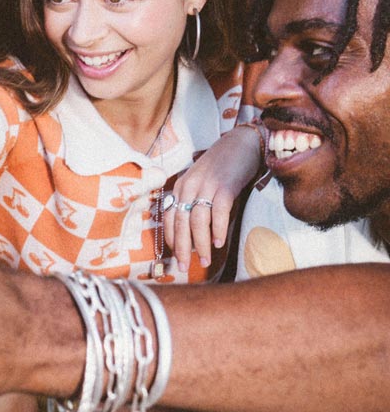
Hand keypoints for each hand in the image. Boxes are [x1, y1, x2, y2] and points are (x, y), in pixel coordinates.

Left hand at [165, 123, 263, 271]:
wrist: (242, 143)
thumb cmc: (222, 166)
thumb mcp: (201, 182)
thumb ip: (194, 200)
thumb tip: (192, 229)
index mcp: (180, 186)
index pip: (169, 218)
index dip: (172, 240)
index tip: (176, 257)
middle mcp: (189, 186)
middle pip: (181, 223)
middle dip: (182, 248)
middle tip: (184, 267)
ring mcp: (206, 185)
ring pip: (197, 221)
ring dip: (200, 244)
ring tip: (205, 261)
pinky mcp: (225, 186)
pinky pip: (218, 212)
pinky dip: (217, 229)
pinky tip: (218, 242)